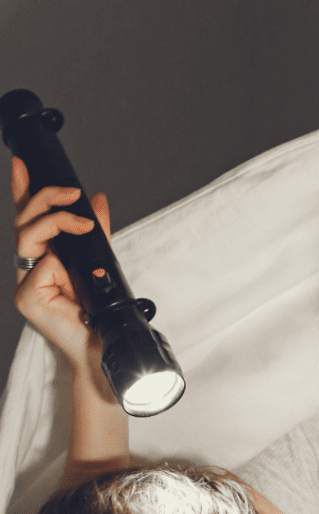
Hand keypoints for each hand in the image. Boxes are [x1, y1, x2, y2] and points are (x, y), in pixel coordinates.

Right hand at [12, 156, 110, 368]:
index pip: (29, 220)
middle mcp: (30, 269)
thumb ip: (97, 233)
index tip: (23, 164)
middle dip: (46, 198)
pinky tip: (73, 281)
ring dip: (57, 222)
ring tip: (82, 223)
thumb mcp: (99, 264)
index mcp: (43, 260)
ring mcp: (25, 284)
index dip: (22, 191)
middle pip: (25, 222)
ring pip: (28, 237)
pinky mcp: (27, 297)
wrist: (101, 349)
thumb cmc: (98, 313)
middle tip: (71, 191)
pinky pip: (44, 267)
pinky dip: (62, 267)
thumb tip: (98, 199)